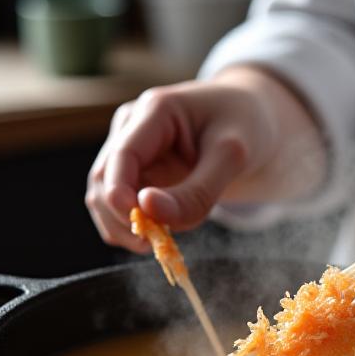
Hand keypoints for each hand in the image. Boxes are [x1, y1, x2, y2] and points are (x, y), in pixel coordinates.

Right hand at [86, 75, 275, 251]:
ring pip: (104, 196)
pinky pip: (118, 204)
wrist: (251, 119)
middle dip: (121, 217)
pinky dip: (131, 225)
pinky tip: (158, 235)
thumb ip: (197, 191)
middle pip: (104, 179)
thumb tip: (147, 210)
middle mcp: (132, 126)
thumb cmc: (245, 127)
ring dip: (122, 226)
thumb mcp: (233, 157)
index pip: (123, 155)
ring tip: (159, 244)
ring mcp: (129, 148)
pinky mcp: (134, 170)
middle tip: (153, 245)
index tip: (139, 225)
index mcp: (156, 110)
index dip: (120, 193)